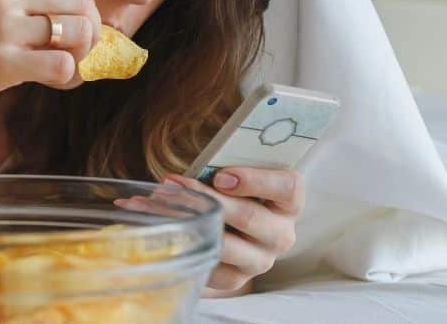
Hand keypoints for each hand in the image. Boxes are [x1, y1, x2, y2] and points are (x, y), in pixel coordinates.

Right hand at [0, 0, 101, 126]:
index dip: (81, 7)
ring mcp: (1, 26)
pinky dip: (69, 77)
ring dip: (82, 55)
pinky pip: (63, 65)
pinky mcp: (1, 63)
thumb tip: (78, 16)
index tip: (75, 28)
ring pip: (78, 32)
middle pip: (79, 3)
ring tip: (64, 69)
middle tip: (78, 52)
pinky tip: (54, 82)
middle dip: (90, 30)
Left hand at [164, 169, 303, 296]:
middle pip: (249, 216)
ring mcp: (259, 260)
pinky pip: (209, 263)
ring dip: (188, 221)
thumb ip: (223, 166)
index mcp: (288, 203)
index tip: (220, 176)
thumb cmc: (231, 193)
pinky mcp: (234, 279)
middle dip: (207, 197)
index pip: (288, 188)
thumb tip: (188, 167)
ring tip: (157, 202)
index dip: (255, 180)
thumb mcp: (235, 175)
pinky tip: (160, 225)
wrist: (225, 232)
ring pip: (227, 244)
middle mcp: (280, 235)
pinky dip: (181, 242)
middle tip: (172, 183)